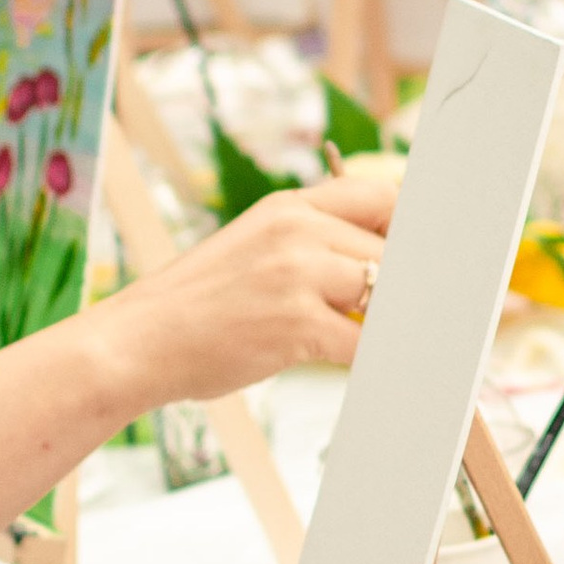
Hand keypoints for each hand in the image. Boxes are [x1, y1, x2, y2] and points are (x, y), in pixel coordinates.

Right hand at [98, 159, 396, 412]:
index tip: (426, 255)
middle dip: (405, 285)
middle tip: (421, 312)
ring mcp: (298, 274)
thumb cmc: (196, 306)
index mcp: (288, 206)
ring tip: (398, 341)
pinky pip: (365, 341)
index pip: (379, 195)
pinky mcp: (298, 323)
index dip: (410, 227)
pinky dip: (376, 359)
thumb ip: (310, 246)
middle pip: (391, 248)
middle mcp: (297, 229)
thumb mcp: (253, 247)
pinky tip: (372, 368)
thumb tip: (379, 268)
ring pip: (385, 292)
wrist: (137, 341)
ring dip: (394, 321)